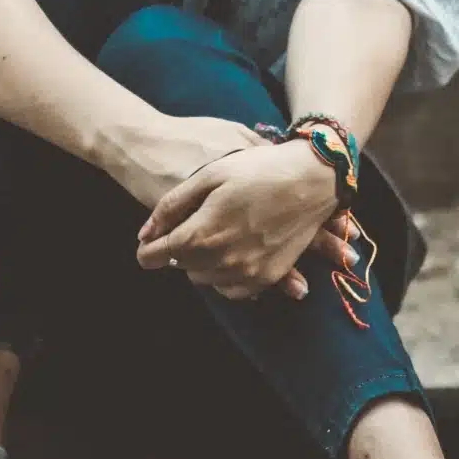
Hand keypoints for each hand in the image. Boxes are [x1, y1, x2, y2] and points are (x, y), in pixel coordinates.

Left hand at [126, 117, 351, 298]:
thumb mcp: (209, 175)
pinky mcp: (269, 276)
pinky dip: (225, 276)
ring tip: (212, 237)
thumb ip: (171, 206)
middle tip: (187, 229)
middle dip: (177, 251)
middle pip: (181, 267)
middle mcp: (222, 261)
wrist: (314, 178)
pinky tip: (230, 255)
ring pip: (205, 279)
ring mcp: (248, 273)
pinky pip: (233, 290)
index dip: (146, 251)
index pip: (157, 255)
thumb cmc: (259, 169)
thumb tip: (145, 233)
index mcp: (202, 234)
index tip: (145, 246)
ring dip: (201, 263)